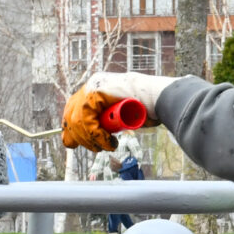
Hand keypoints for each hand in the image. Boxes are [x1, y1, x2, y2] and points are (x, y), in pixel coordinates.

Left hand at [62, 72, 184, 151]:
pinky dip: (95, 134)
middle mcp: (92, 84)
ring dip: (89, 138)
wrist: (162, 97)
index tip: (75, 143)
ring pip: (77, 117)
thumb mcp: (124, 116)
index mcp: (96, 88)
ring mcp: (93, 85)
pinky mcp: (97, 91)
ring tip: (106, 147)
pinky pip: (87, 118)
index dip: (73, 128)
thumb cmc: (149, 108)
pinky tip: (108, 141)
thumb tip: (102, 134)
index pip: (74, 108)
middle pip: (72, 113)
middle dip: (77, 136)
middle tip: (95, 148)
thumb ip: (112, 121)